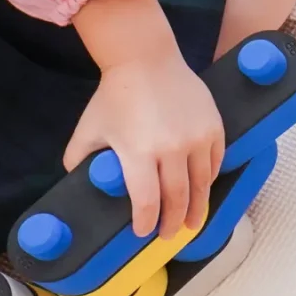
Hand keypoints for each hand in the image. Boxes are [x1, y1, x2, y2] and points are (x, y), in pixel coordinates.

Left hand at [64, 50, 221, 239]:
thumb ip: (79, 160)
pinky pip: (215, 163)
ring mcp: (197, 138)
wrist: (146, 60)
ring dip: (197, 207)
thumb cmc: (114, 97)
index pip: (147, 201)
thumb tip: (80, 184)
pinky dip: (209, 179)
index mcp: (138, 153)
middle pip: (178, 198)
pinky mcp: (213, 128)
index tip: (143, 233)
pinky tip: (203, 190)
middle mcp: (172, 149)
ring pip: (202, 184)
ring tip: (193, 222)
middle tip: (170, 236)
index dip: (146, 223)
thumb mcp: (88, 130)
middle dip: (174, 223)